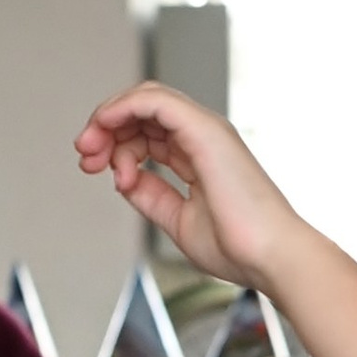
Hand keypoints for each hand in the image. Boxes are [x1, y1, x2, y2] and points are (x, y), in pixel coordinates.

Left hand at [74, 82, 300, 288]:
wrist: (270, 257)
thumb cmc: (239, 247)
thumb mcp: (177, 220)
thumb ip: (151, 196)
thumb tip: (124, 180)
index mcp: (200, 155)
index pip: (150, 131)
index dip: (117, 145)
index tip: (99, 171)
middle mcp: (203, 136)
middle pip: (143, 111)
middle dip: (106, 129)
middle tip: (86, 156)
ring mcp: (205, 129)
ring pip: (145, 99)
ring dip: (109, 118)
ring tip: (92, 149)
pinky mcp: (204, 129)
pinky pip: (154, 100)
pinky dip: (122, 108)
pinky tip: (106, 126)